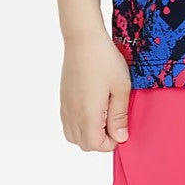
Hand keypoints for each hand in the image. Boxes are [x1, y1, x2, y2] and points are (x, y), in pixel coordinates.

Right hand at [60, 32, 131, 151]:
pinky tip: (93, 109)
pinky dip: (80, 125)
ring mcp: (65, 106)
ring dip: (89, 134)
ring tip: (104, 116)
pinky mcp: (63, 99)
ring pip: (73, 136)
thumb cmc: (105, 60)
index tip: (120, 125)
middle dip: (101, 140)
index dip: (112, 142)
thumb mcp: (121, 89)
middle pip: (84, 145)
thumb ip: (120, 117)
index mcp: (87, 114)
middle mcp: (72, 113)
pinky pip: (68, 123)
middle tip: (113, 121)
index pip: (96, 146)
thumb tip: (120, 138)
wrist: (83, 38)